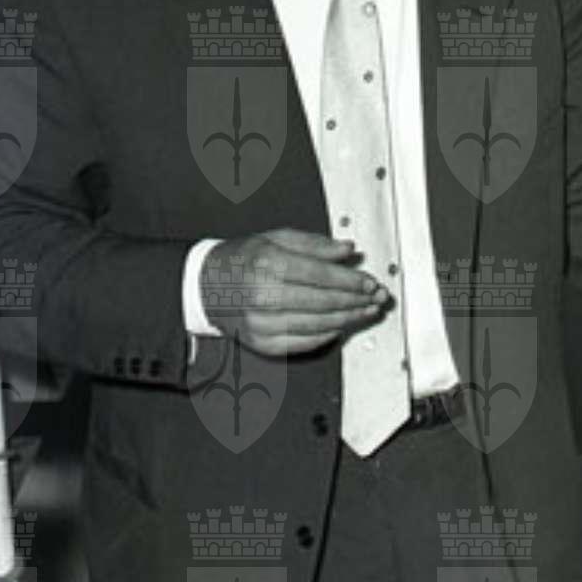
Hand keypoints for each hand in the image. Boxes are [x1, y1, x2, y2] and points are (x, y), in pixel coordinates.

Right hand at [201, 230, 389, 358]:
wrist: (205, 286)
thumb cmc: (243, 260)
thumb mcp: (276, 239)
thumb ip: (315, 244)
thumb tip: (347, 249)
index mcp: (267, 264)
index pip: (322, 275)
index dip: (352, 281)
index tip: (371, 282)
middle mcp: (263, 295)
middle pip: (324, 302)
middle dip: (356, 301)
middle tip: (377, 298)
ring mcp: (261, 323)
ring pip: (318, 324)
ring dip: (349, 319)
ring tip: (368, 312)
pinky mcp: (261, 342)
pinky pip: (303, 342)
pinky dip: (327, 335)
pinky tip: (342, 325)